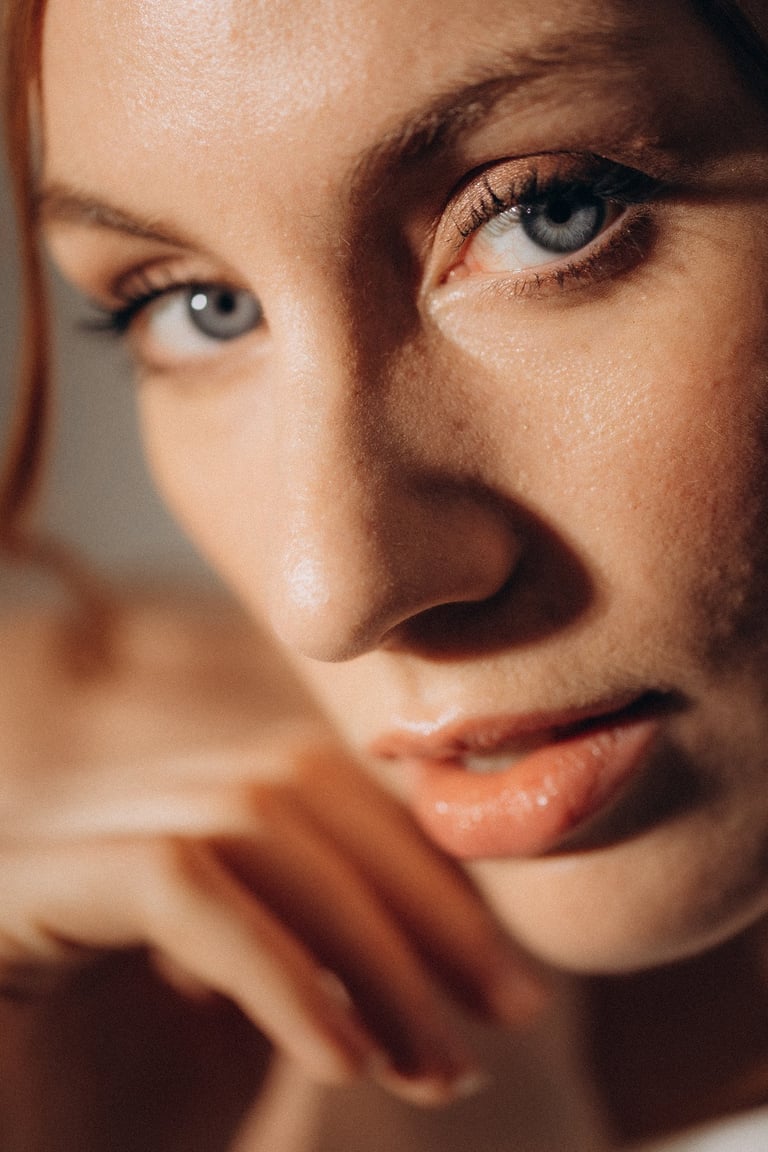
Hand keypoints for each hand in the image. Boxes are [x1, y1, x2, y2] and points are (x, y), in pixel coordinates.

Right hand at [0, 595, 545, 1103]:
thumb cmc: (111, 1130)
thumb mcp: (247, 1029)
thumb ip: (322, 951)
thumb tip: (461, 925)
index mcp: (159, 820)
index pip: (317, 781)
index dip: (425, 865)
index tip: (505, 979)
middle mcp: (102, 806)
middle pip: (293, 781)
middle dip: (419, 897)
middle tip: (506, 1012)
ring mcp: (48, 837)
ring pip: (246, 818)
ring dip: (369, 942)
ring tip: (433, 1066)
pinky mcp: (11, 891)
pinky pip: (171, 880)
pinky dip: (277, 966)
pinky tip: (342, 1061)